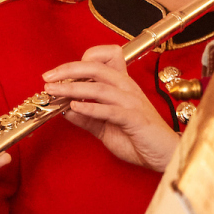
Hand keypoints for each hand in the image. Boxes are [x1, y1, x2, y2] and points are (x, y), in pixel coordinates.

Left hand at [42, 46, 180, 172]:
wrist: (165, 156)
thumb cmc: (139, 139)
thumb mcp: (105, 127)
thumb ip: (87, 118)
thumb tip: (64, 109)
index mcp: (122, 86)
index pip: (105, 58)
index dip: (82, 60)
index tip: (61, 73)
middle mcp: (127, 88)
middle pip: (96, 68)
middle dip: (68, 70)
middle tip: (48, 78)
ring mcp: (132, 102)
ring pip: (99, 87)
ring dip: (73, 89)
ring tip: (55, 92)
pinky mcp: (135, 119)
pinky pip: (110, 110)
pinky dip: (90, 108)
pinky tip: (74, 108)